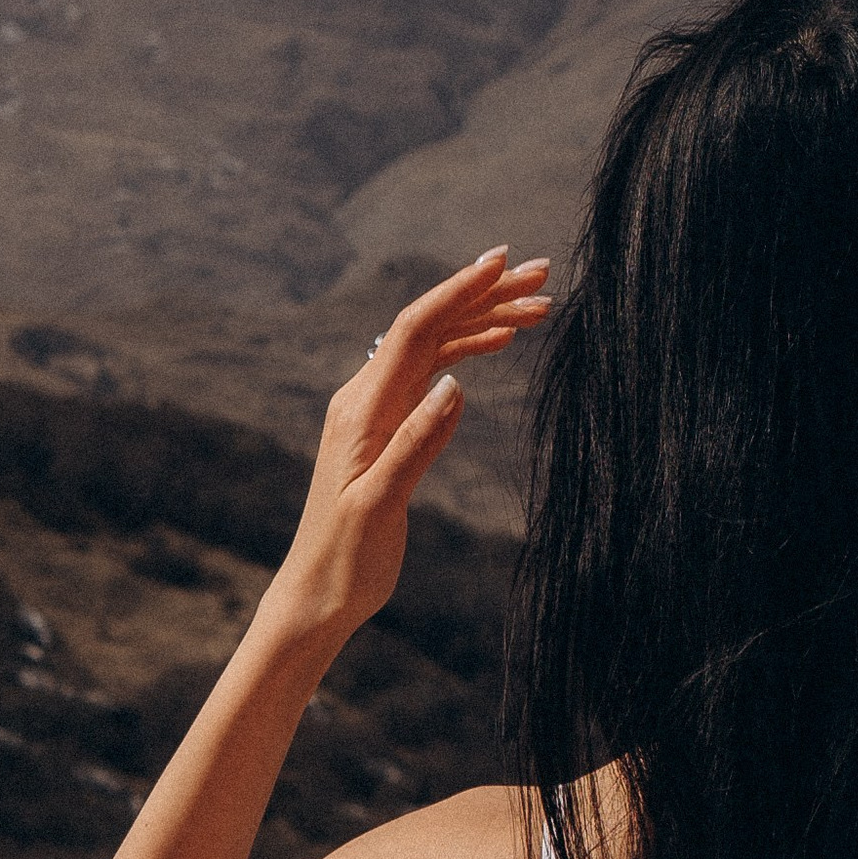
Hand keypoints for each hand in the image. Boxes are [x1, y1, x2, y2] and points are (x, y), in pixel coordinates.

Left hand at [260, 248, 552, 656]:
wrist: (315, 595)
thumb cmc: (343, 559)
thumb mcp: (379, 506)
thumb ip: (416, 444)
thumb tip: (457, 384)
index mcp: (362, 409)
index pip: (416, 330)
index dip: (460, 291)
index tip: (503, 263)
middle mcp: (366, 399)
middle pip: (430, 327)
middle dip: (484, 296)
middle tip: (542, 277)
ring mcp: (376, 411)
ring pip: (435, 347)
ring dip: (482, 321)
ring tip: (537, 307)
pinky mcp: (386, 429)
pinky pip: (429, 373)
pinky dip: (466, 351)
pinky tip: (499, 343)